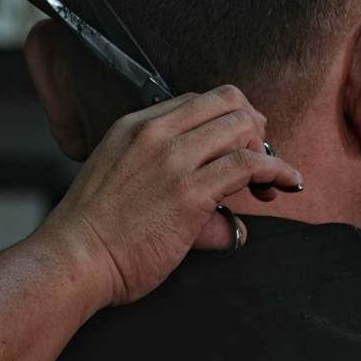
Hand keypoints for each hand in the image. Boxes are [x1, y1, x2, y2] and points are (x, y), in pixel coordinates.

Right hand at [35, 85, 304, 307]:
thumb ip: (163, 180)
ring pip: (243, 127)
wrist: (73, 260)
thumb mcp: (119, 181)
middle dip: (254, 127)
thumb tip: (221, 218)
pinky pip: (249, 166)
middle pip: (228, 102)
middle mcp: (156, 133)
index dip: (226, 120)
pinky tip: (287, 183)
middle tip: (261, 158)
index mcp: (135, 126)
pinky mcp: (191, 193)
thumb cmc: (92, 234)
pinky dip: (277, 171)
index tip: (239, 147)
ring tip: (274, 181)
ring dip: (267, 150)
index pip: (198, 101)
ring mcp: (174, 160)